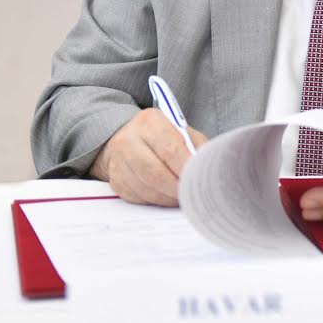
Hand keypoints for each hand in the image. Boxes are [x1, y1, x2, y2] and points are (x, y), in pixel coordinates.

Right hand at [89, 108, 207, 205]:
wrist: (128, 138)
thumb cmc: (162, 135)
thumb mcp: (182, 131)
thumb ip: (196, 146)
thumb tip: (206, 167)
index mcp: (150, 122)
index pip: (170, 149)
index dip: (186, 168)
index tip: (198, 178)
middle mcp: (129, 140)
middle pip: (155, 172)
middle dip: (177, 187)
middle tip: (192, 193)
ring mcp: (118, 162)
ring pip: (146, 188)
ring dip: (168, 197)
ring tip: (183, 197)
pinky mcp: (115, 180)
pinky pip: (138, 197)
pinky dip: (156, 200)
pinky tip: (167, 197)